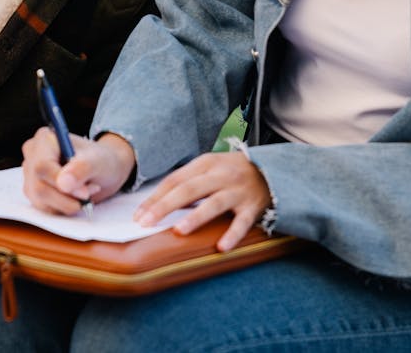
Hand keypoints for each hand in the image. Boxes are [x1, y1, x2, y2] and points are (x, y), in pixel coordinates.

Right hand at [21, 129, 135, 215]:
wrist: (103, 171)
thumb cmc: (100, 160)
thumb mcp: (98, 160)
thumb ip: (81, 168)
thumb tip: (63, 183)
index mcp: (45, 139)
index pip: (42, 167)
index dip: (60, 183)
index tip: (84, 193)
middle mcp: (32, 155)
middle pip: (39, 187)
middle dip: (67, 197)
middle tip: (88, 193)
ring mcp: (30, 175)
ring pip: (40, 201)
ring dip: (67, 203)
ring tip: (85, 192)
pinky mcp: (33, 192)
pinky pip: (44, 208)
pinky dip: (63, 208)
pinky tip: (75, 198)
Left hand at [134, 151, 270, 251]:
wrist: (271, 169)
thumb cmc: (231, 172)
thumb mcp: (209, 168)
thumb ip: (187, 181)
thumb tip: (155, 203)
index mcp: (206, 164)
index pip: (175, 180)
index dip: (155, 198)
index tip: (139, 215)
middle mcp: (221, 175)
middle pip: (189, 190)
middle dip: (165, 206)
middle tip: (146, 222)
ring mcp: (237, 191)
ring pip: (214, 203)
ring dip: (196, 217)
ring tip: (179, 230)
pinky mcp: (253, 206)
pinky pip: (242, 222)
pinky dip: (232, 234)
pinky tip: (221, 247)